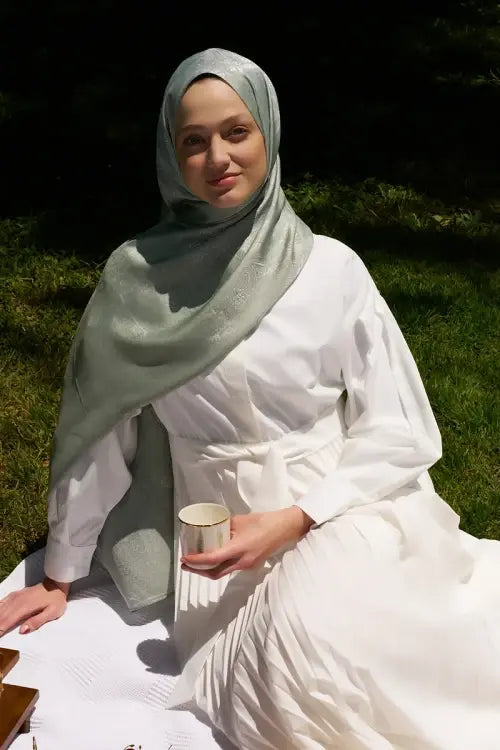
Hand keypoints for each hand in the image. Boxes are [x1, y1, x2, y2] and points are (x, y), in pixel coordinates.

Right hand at [0, 578, 69, 636]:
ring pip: (0, 608)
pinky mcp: (16, 595)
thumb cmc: (56, 600)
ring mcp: (16, 596)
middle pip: (1, 616)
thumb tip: (21, 631)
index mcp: (25, 607)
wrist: (57, 583)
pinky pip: (3, 601)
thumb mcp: (51, 613)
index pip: (7, 621)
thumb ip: (36, 622)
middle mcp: (17, 601)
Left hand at [181, 506, 313, 579]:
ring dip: (208, 569)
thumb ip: (224, 526)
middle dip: (198, 571)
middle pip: (215, 573)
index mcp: (238, 548)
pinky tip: (214, 558)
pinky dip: (219, 565)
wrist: (284, 528)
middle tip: (185, 565)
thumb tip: (212, 529)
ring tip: (196, 562)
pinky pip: (231, 568)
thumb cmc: (263, 521)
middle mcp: (242, 561)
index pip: (212, 559)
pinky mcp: (251, 565)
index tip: (185, 559)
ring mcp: (247, 565)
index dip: (196, 561)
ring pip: (223, 572)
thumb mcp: (239, 520)